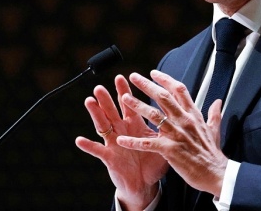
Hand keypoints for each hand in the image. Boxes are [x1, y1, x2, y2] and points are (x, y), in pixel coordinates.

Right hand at [75, 74, 167, 209]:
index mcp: (135, 124)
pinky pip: (97, 151)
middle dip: (107, 98)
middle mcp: (122, 130)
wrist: (144, 184)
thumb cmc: (152, 161)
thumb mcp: (160, 140)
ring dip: (96, 113)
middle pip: (112, 110)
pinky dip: (88, 145)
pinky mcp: (109, 157)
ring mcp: (113, 143)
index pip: (129, 104)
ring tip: (89, 101)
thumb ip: (166, 125)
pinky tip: (79, 139)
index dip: (124, 91)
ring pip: (103, 125)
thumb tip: (180, 109)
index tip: (122, 77)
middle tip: (100, 86)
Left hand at [116, 70, 227, 196]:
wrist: (217, 175)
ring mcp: (177, 134)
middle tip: (134, 76)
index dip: (165, 80)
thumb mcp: (215, 130)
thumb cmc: (213, 155)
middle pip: (164, 97)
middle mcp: (185, 121)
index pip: (179, 90)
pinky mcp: (170, 150)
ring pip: (154, 115)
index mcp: (194, 115)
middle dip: (147, 85)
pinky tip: (121, 140)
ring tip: (124, 98)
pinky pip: (149, 143)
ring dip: (138, 105)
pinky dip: (134, 142)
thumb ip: (214, 114)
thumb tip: (218, 101)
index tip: (153, 73)